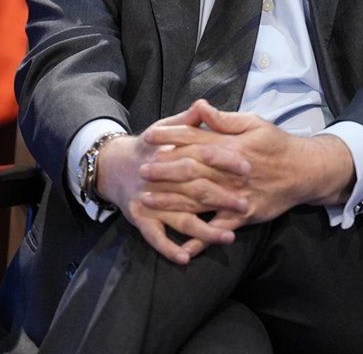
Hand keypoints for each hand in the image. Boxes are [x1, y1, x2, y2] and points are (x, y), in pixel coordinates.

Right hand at [95, 103, 251, 263]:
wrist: (114, 166)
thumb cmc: (149, 147)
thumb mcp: (165, 128)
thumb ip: (187, 121)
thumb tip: (203, 105)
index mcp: (171, 153)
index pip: (202, 154)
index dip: (225, 160)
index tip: (247, 167)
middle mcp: (162, 178)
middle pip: (196, 189)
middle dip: (222, 198)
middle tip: (245, 205)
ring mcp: (151, 201)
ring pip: (181, 218)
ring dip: (205, 231)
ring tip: (228, 238)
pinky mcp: (140, 218)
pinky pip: (155, 236)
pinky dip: (169, 248)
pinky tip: (186, 258)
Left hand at [141, 100, 355, 256]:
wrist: (304, 172)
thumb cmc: (276, 144)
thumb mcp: (254, 123)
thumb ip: (224, 119)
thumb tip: (199, 106)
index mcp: (230, 146)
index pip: (194, 139)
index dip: (170, 138)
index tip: (148, 136)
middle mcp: (229, 171)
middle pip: (191, 170)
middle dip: (164, 171)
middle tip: (140, 170)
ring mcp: (235, 195)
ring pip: (198, 199)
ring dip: (171, 201)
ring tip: (147, 201)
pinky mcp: (242, 216)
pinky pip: (218, 228)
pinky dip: (201, 239)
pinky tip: (181, 246)